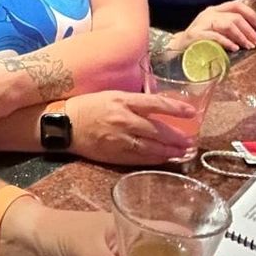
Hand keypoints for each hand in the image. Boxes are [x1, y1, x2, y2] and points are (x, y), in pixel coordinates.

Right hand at [69, 91, 197, 165]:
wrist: (64, 124)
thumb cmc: (88, 106)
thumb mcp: (112, 95)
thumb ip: (134, 102)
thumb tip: (158, 107)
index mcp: (123, 101)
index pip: (155, 104)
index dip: (175, 108)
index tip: (192, 113)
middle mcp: (123, 120)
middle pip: (157, 130)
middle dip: (177, 138)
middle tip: (192, 142)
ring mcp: (119, 140)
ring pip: (151, 148)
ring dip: (170, 152)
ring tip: (184, 154)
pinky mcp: (114, 155)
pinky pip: (139, 159)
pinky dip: (154, 160)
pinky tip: (164, 160)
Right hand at [176, 0, 255, 51]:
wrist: (178, 47)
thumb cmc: (200, 40)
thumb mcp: (216, 30)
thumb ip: (229, 27)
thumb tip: (252, 35)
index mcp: (215, 10)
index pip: (236, 4)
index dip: (250, 13)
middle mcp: (209, 13)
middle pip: (235, 16)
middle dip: (249, 30)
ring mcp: (202, 23)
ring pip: (228, 24)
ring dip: (241, 36)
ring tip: (248, 47)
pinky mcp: (197, 34)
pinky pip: (216, 35)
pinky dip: (227, 42)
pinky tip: (235, 48)